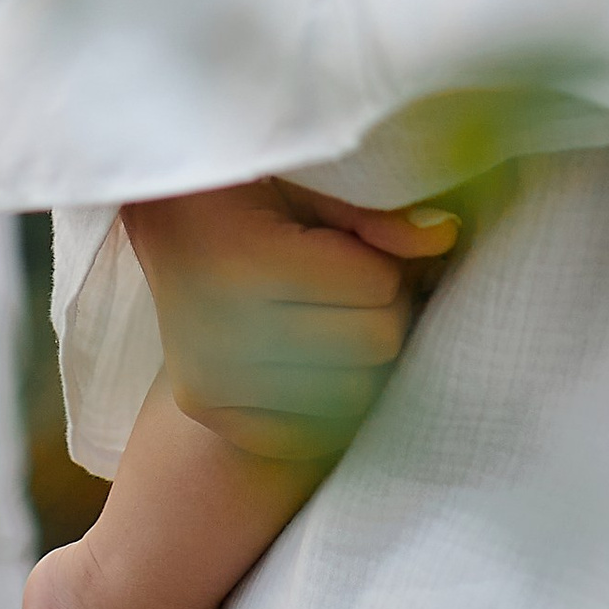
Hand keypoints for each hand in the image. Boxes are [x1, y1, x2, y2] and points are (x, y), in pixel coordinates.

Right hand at [122, 182, 458, 465]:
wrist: (166, 216)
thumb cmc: (251, 183)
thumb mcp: (308, 176)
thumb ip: (374, 209)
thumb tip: (442, 237)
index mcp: (241, 261)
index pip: (379, 288)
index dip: (384, 261)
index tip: (358, 244)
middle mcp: (217, 331)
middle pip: (375, 344)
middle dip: (381, 308)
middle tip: (350, 281)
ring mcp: (207, 380)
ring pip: (353, 393)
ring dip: (359, 355)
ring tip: (331, 314)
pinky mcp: (207, 409)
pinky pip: (309, 432)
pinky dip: (325, 397)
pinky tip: (309, 355)